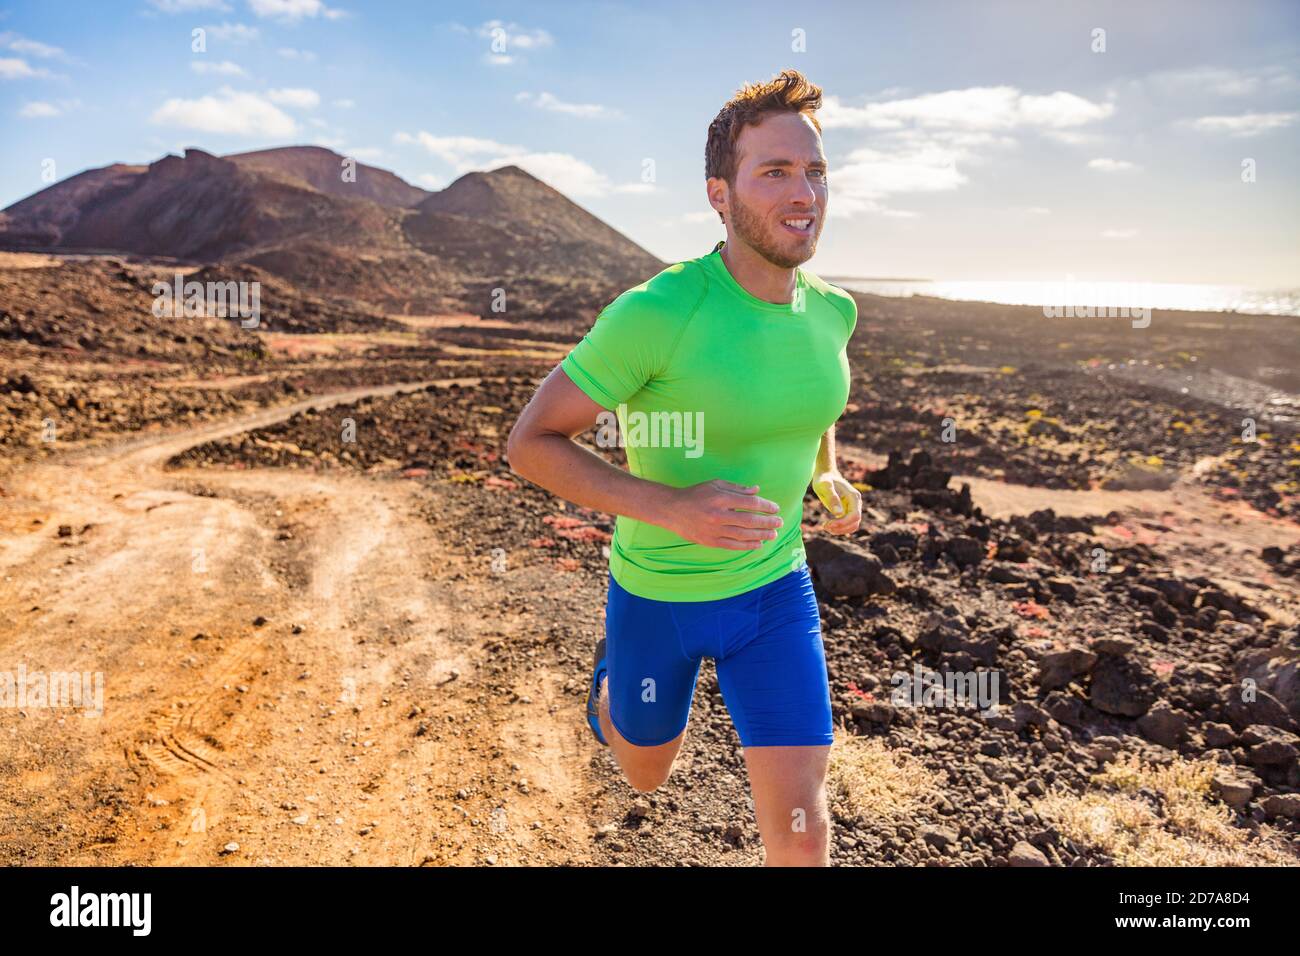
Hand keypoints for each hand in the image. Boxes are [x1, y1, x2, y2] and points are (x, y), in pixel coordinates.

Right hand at [654, 479, 783, 549]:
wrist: (672, 509)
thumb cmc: (696, 494)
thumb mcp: (715, 485)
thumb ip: (737, 488)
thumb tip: (757, 491)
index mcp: (720, 498)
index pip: (749, 503)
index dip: (765, 506)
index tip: (775, 508)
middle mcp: (718, 515)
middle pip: (749, 520)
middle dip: (767, 522)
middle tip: (779, 522)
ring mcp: (714, 530)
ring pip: (743, 535)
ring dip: (761, 535)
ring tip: (773, 534)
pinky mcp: (710, 541)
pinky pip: (732, 545)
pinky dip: (747, 546)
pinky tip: (758, 544)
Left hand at [811, 469, 860, 534]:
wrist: (825, 475)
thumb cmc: (824, 479)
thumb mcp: (825, 486)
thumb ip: (832, 498)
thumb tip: (838, 513)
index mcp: (854, 497)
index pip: (855, 516)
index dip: (843, 523)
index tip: (828, 524)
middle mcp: (856, 503)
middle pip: (855, 523)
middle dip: (840, 527)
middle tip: (825, 526)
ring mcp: (853, 507)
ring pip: (853, 526)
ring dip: (840, 530)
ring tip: (826, 527)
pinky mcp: (848, 511)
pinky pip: (848, 524)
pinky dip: (840, 529)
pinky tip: (828, 526)